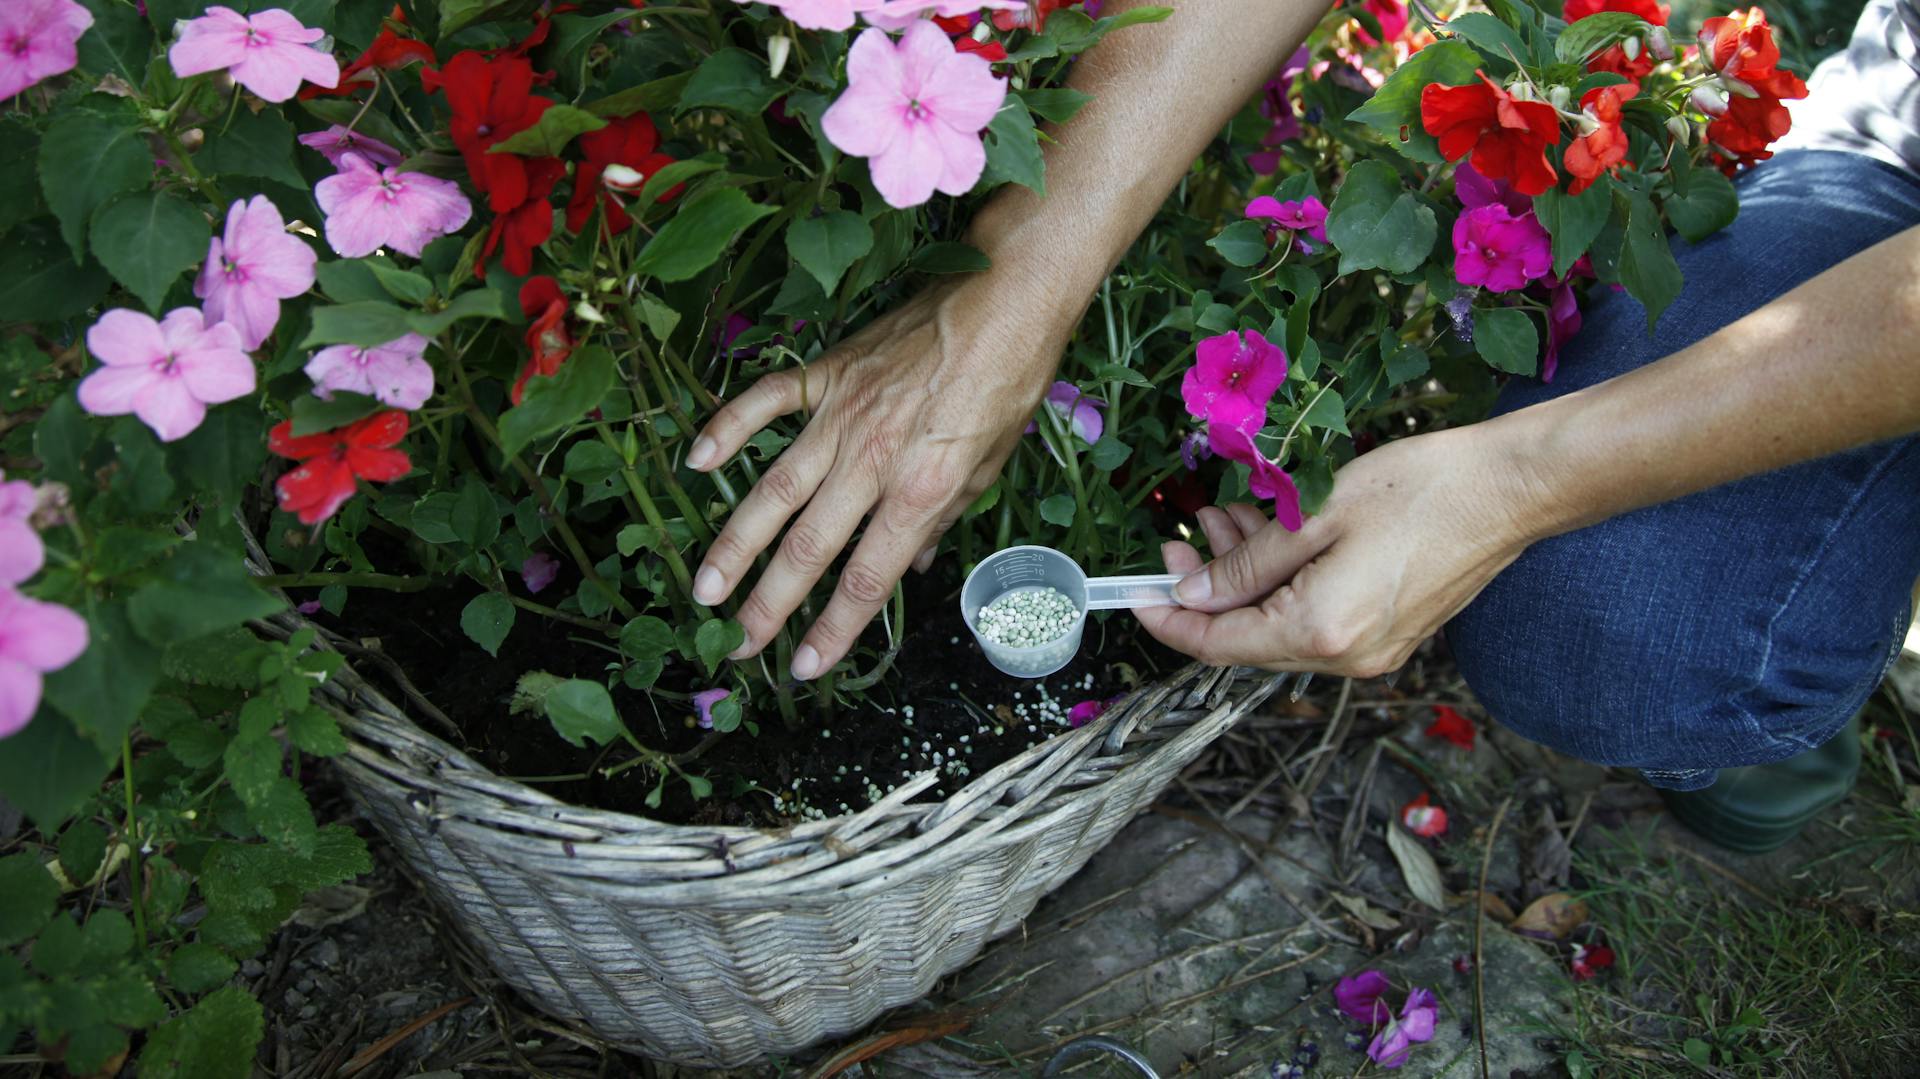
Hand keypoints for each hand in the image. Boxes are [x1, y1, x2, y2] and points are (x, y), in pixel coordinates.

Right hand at [686, 276, 1064, 679]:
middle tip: (735, 644)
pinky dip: (727, 429)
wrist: (1003, 300)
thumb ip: (940, 520)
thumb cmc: (1008, 385)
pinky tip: (696, 462)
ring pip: (774, 490)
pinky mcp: (826, 372)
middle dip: (768, 604)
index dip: (833, 630)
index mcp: (921, 490)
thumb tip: (909, 565)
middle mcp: (872, 459)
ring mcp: (841, 413)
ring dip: (735, 544)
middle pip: (809, 547)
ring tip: (705, 587)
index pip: (867, 579)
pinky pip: (765, 403)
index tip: (805, 667)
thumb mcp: (989, 467)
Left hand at [1136, 428, 1539, 675]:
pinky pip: (1315, 614)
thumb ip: (1247, 563)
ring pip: (1279, 621)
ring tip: (1222, 517)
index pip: (1217, 642)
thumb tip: (1193, 595)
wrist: (1512, 489)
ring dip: (1246, 575)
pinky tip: (1272, 532)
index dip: (1167, 619)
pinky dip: (1285, 579)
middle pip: (1246, 636)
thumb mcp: (1315, 514)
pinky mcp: (1391, 631)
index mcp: (1320, 630)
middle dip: (1206, 586)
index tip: (1134, 592)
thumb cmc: (1421, 489)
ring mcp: (1373, 649)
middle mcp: (1346, 655)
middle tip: (1178, 535)